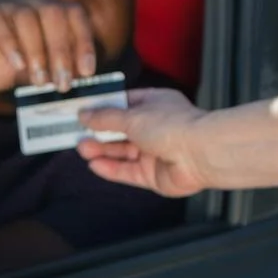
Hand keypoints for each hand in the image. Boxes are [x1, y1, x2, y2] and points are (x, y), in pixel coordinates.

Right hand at [0, 0, 97, 92]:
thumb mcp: (25, 72)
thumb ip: (47, 73)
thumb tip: (74, 85)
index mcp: (41, 10)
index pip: (74, 14)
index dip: (84, 41)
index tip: (87, 71)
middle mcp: (24, 1)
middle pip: (54, 12)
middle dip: (63, 50)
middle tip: (62, 83)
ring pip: (28, 16)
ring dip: (38, 51)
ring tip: (39, 81)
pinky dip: (10, 44)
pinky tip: (16, 66)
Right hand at [77, 89, 211, 197]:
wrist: (201, 153)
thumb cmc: (172, 125)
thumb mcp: (132, 116)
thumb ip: (106, 118)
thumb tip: (84, 114)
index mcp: (154, 104)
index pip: (124, 104)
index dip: (103, 108)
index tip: (82, 112)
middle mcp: (155, 126)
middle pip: (121, 130)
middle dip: (99, 132)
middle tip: (76, 134)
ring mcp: (155, 151)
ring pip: (123, 151)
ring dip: (102, 150)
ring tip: (82, 149)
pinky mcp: (154, 174)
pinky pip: (128, 171)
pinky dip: (111, 168)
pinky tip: (94, 165)